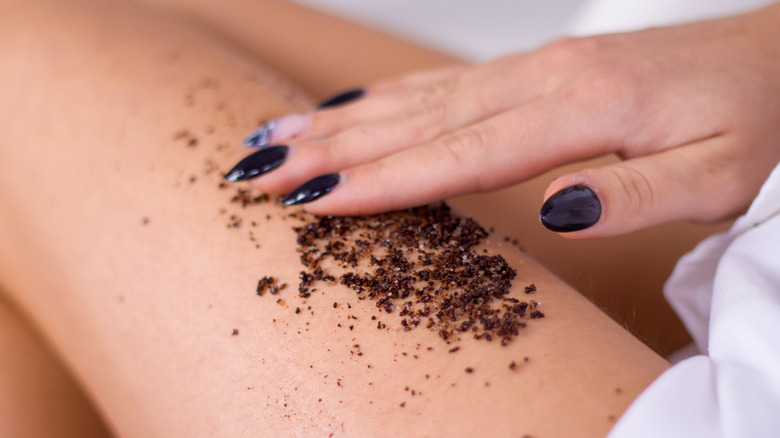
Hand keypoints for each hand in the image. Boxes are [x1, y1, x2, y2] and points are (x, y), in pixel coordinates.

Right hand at [228, 4, 779, 237]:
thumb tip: (552, 213)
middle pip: (414, 121)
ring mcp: (533, 70)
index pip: (457, 155)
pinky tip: (350, 106)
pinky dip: (386, 97)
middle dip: (328, 148)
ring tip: (274, 133)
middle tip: (254, 167)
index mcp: (579, 110)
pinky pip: (444, 84)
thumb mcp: (717, 175)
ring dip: (340, 120)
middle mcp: (541, 80)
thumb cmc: (757, 118)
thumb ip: (633, 199)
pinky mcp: (535, 71)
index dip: (379, 180)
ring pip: (416, 97)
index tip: (310, 197)